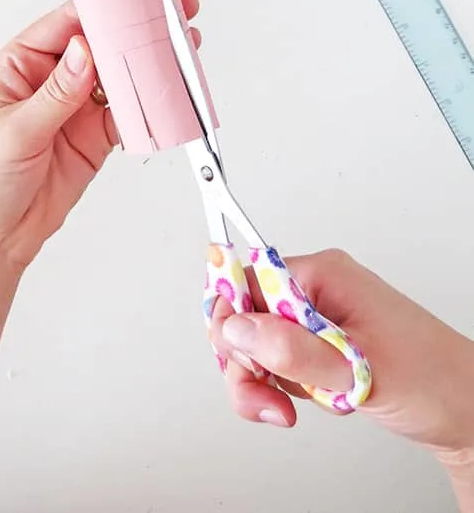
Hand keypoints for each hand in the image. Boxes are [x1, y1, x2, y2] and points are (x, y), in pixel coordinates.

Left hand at [0, 0, 200, 271]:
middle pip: (101, 46)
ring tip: (180, 52)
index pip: (66, 25)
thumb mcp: (15, 131)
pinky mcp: (95, 137)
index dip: (100, 9)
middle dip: (135, 33)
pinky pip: (129, 114)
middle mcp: (52, 80)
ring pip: (120, 78)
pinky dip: (150, 107)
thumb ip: (56, 93)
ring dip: (149, 67)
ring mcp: (76, 108)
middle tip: (171, 19)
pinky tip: (167, 95)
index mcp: (22, 64)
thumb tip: (83, 51)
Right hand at [211, 250, 473, 461]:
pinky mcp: (321, 344)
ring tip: (293, 406)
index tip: (240, 360)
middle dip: (247, 363)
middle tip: (268, 398)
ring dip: (268, 382)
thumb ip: (290, 349)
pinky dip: (285, 389)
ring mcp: (317, 318)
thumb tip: (237, 329)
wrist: (465, 410)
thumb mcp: (353, 369)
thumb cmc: (429, 379)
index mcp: (322, 275)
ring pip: (257, 345)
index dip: (233, 323)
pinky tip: (315, 399)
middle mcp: (316, 290)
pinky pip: (279, 362)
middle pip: (246, 316)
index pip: (247, 281)